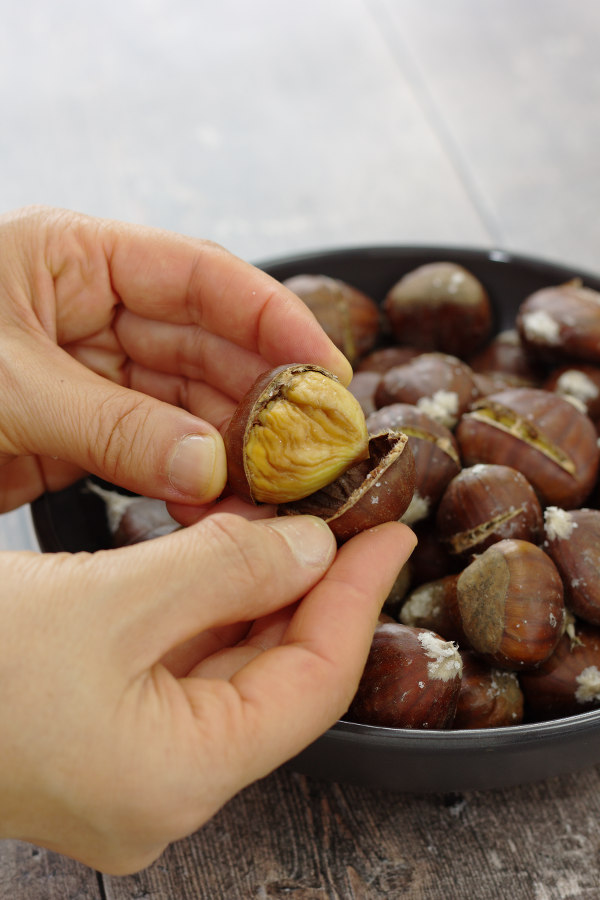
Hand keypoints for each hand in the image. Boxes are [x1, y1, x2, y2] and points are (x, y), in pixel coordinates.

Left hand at [0, 206, 351, 511]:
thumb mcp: (9, 388)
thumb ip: (113, 426)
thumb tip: (207, 469)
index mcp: (76, 257)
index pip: (202, 277)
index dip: (275, 319)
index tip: (327, 370)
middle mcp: (93, 308)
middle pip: (207, 345)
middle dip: (264, 395)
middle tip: (315, 446)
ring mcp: (91, 371)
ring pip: (187, 403)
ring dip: (234, 445)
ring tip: (279, 487)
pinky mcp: (81, 430)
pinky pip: (154, 448)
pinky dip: (189, 477)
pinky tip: (222, 504)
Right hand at [0, 510, 415, 873]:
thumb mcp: (104, 599)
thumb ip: (222, 571)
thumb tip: (309, 548)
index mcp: (178, 777)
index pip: (314, 683)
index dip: (358, 599)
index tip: (388, 532)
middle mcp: (164, 787)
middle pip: (275, 677)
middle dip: (313, 592)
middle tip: (345, 516)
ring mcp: (130, 768)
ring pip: (228, 669)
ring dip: (258, 594)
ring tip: (289, 521)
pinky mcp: (100, 735)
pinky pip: (179, 668)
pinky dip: (206, 608)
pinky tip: (221, 553)